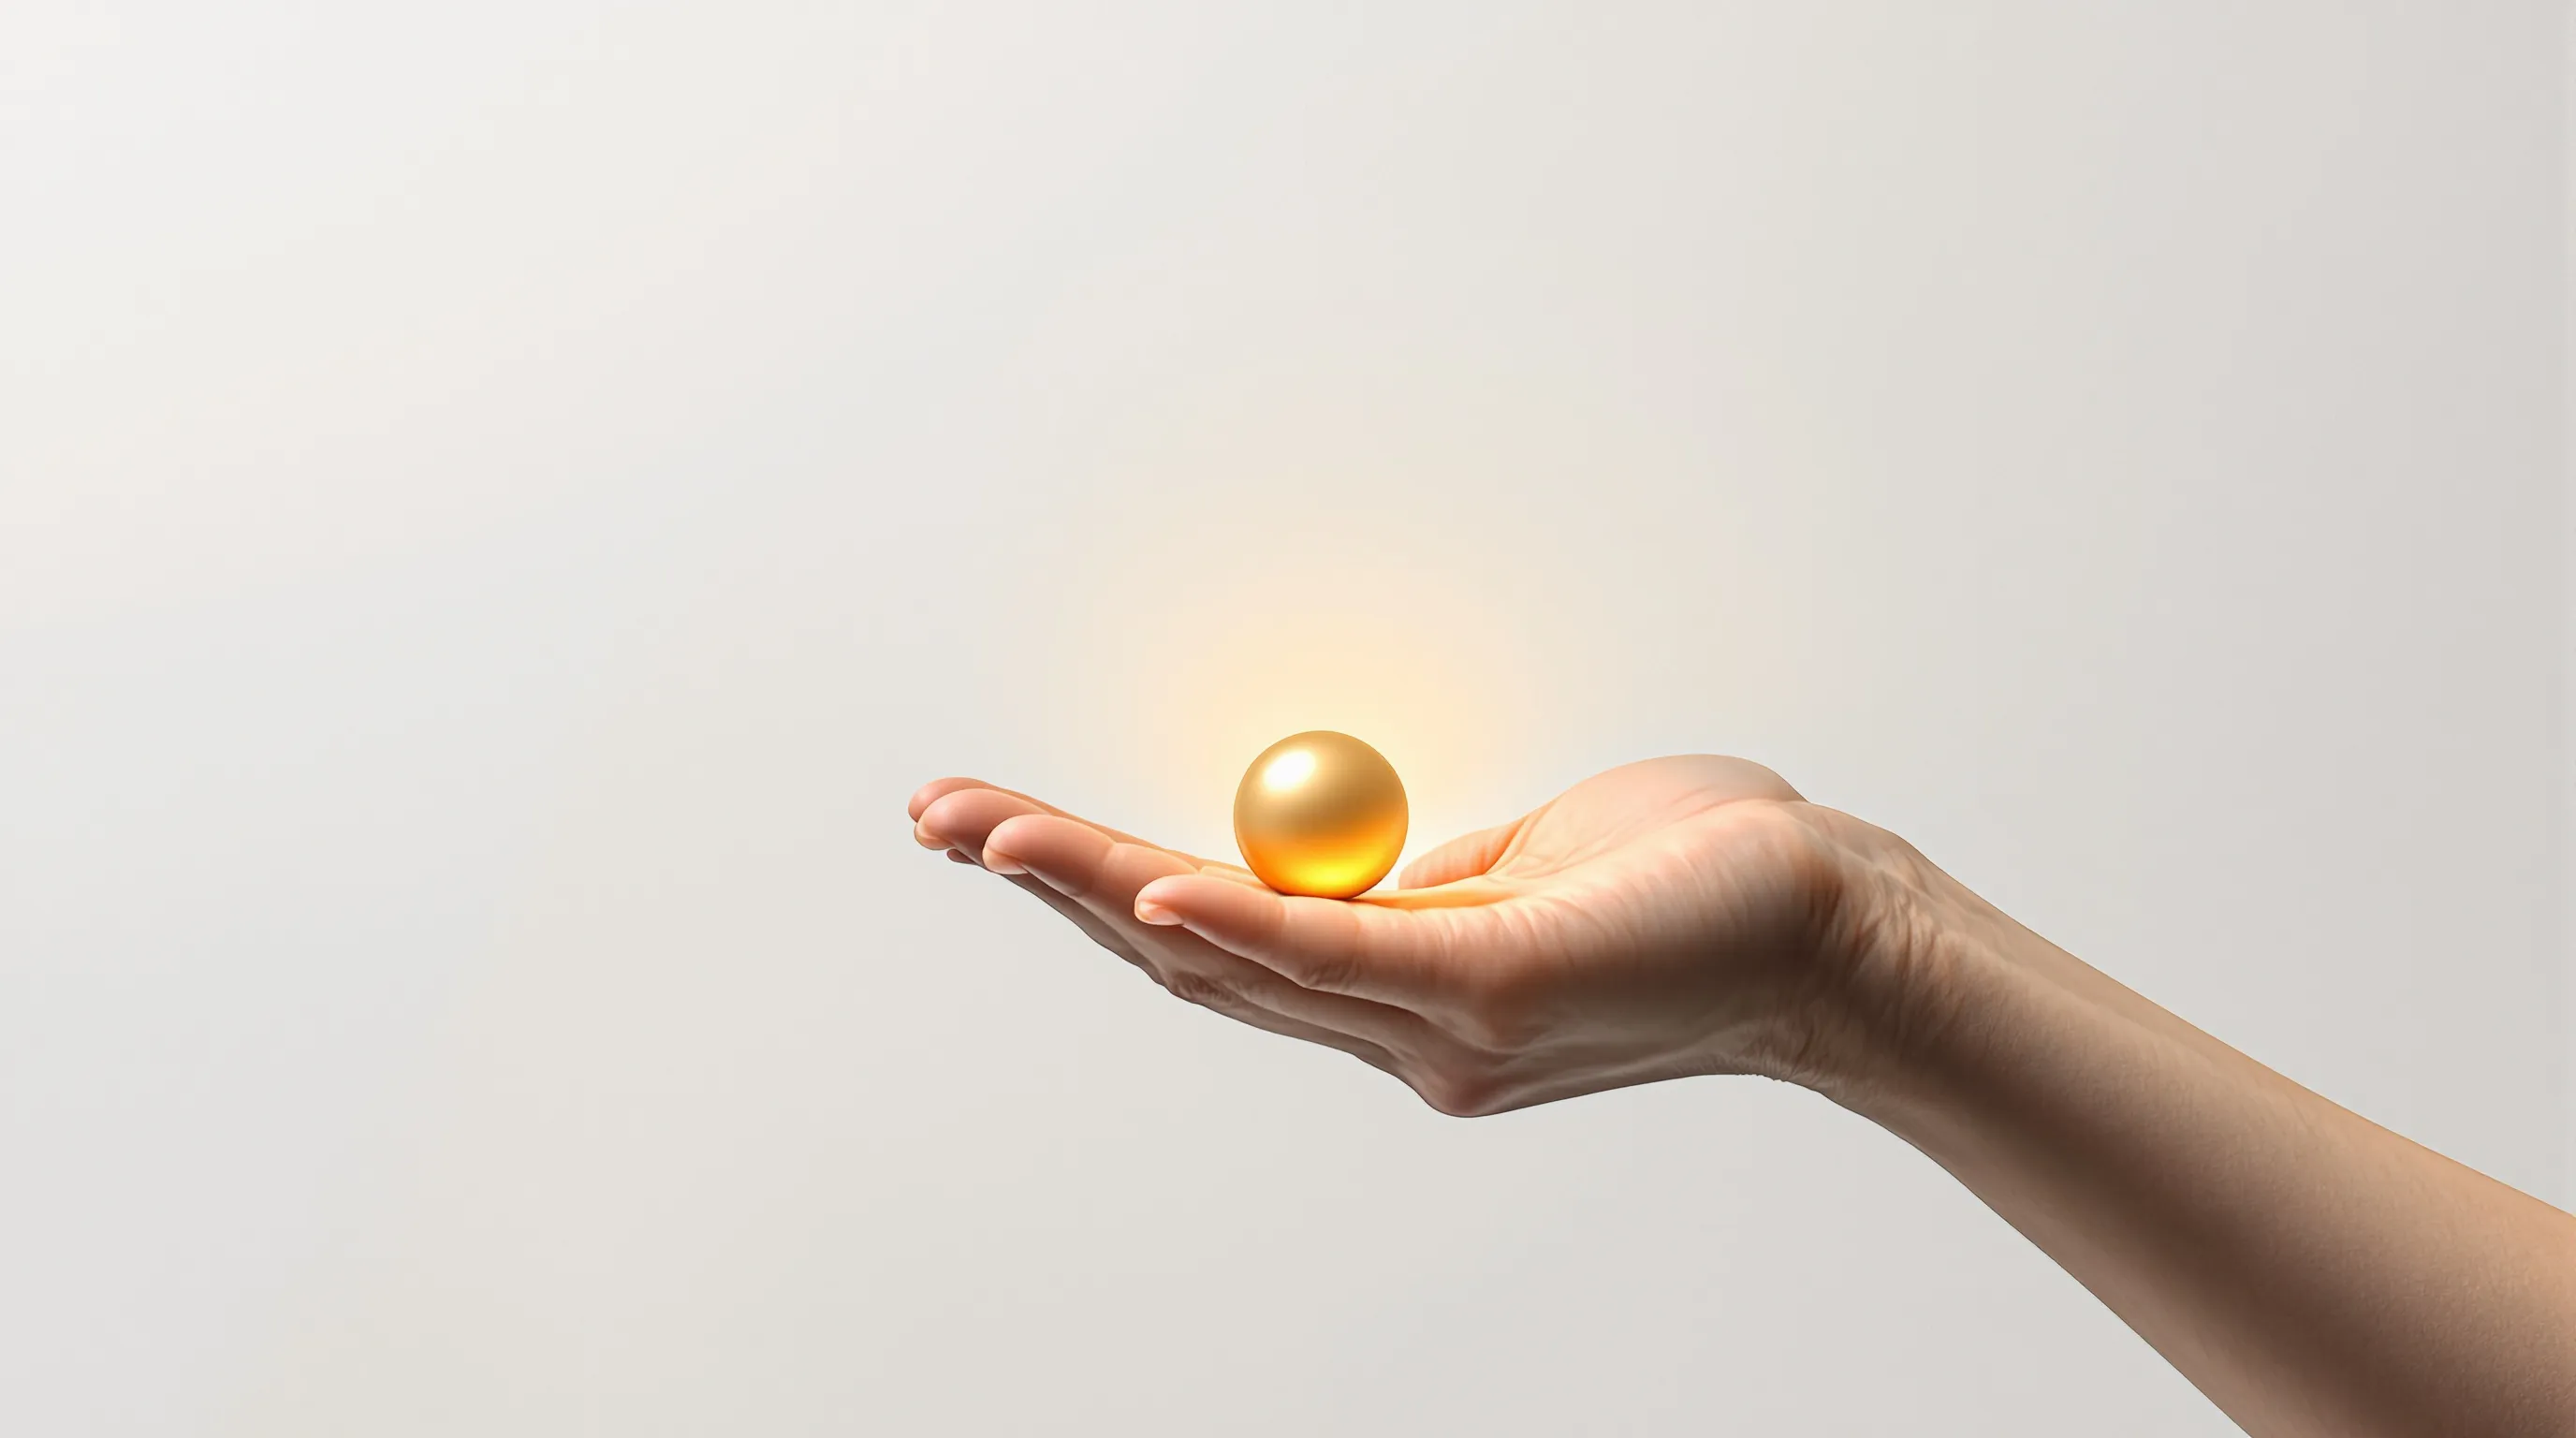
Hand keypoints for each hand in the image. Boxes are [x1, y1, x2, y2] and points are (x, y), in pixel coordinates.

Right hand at [908, 755, 1900, 1114]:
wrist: (1849, 935)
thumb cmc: (1703, 882)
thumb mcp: (1526, 866)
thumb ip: (1419, 876)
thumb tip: (1327, 850)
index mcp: (1398, 995)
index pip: (1216, 944)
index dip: (1096, 890)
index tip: (994, 825)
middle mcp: (1401, 1034)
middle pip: (1190, 958)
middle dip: (1052, 886)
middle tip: (933, 816)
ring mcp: (1445, 1024)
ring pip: (1238, 956)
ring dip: (1100, 891)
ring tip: (988, 836)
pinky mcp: (1503, 992)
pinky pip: (1343, 958)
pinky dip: (1240, 919)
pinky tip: (1151, 882)